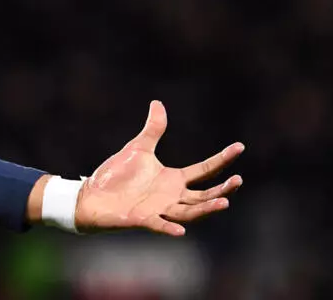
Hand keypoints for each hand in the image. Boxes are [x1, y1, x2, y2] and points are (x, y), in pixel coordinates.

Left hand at [75, 100, 243, 236]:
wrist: (92, 195)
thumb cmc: (117, 175)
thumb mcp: (138, 148)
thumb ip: (152, 130)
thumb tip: (158, 103)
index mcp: (174, 179)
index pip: (204, 170)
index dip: (222, 159)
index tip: (239, 147)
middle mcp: (172, 196)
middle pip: (204, 195)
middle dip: (222, 189)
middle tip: (238, 180)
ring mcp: (159, 209)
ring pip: (190, 212)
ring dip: (206, 208)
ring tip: (224, 202)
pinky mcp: (142, 218)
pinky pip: (159, 224)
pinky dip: (169, 227)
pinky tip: (181, 230)